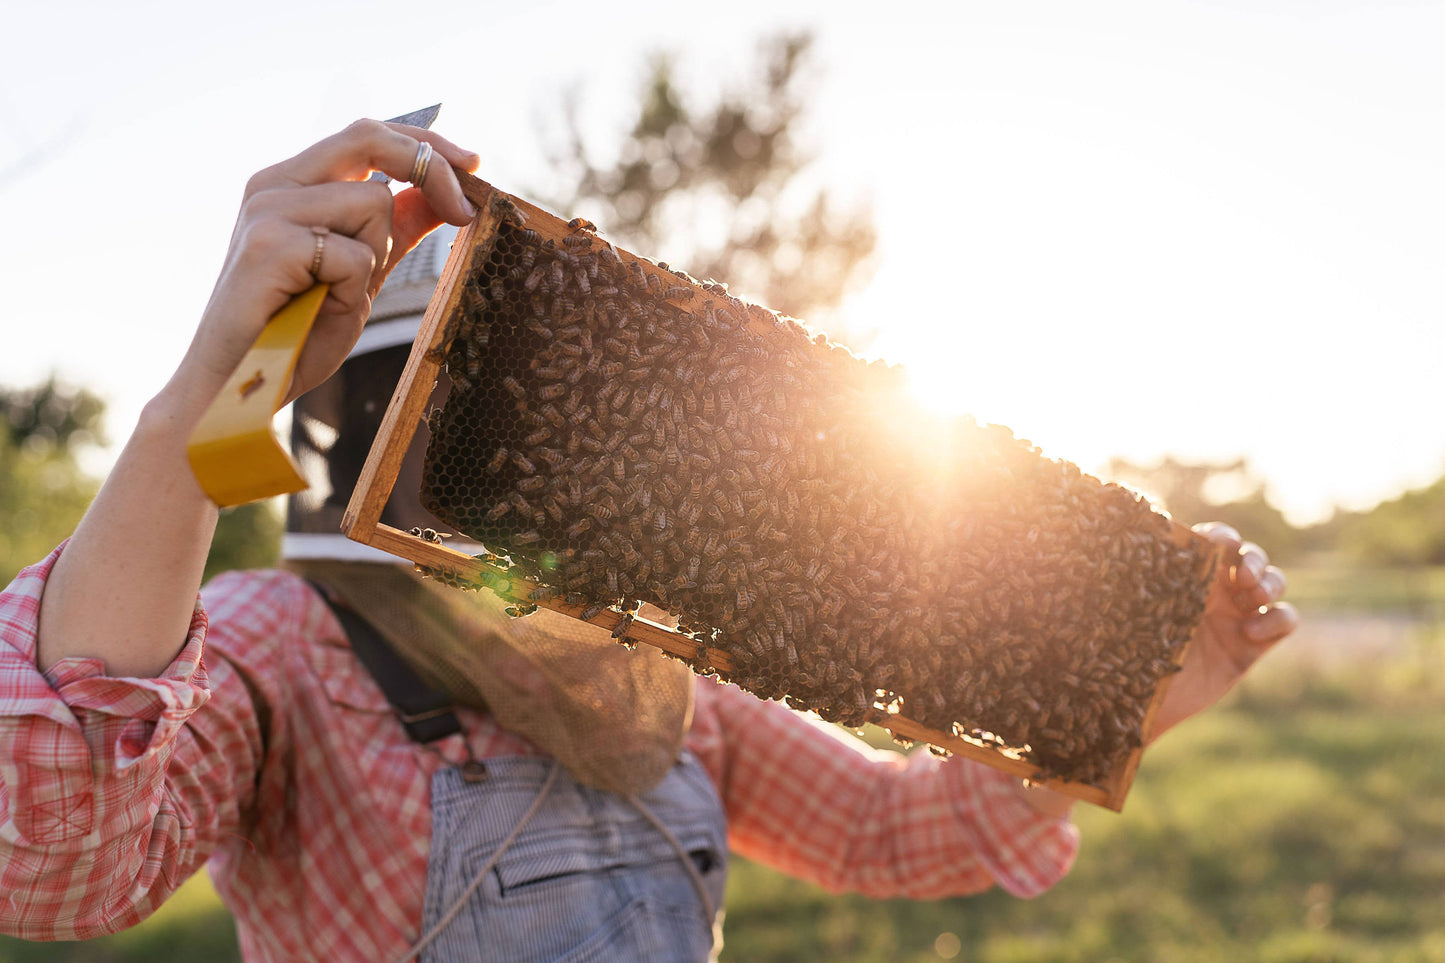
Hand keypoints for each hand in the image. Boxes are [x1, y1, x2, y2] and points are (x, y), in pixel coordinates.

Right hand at [168, 119, 480, 413]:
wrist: (238, 387)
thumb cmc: (295, 336)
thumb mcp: (359, 275)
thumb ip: (393, 231)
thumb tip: (443, 195)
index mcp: (289, 183)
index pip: (366, 136)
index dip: (425, 145)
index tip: (473, 164)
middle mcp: (272, 184)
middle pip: (370, 140)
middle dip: (431, 170)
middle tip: (463, 211)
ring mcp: (267, 209)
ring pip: (374, 204)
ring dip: (375, 259)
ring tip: (334, 296)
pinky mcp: (269, 244)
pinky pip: (355, 255)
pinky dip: (352, 292)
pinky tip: (318, 310)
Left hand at [1012, 521, 1296, 817]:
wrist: (1125, 715)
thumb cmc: (1109, 663)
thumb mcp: (1108, 621)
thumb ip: (1101, 589)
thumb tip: (1068, 552)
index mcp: (1177, 577)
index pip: (1209, 542)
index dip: (1221, 537)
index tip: (1219, 545)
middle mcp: (1207, 591)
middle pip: (1247, 557)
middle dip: (1253, 558)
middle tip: (1244, 575)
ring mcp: (1233, 617)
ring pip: (1271, 582)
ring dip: (1271, 581)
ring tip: (1254, 596)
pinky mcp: (1250, 646)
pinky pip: (1283, 622)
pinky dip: (1280, 618)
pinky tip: (1256, 632)